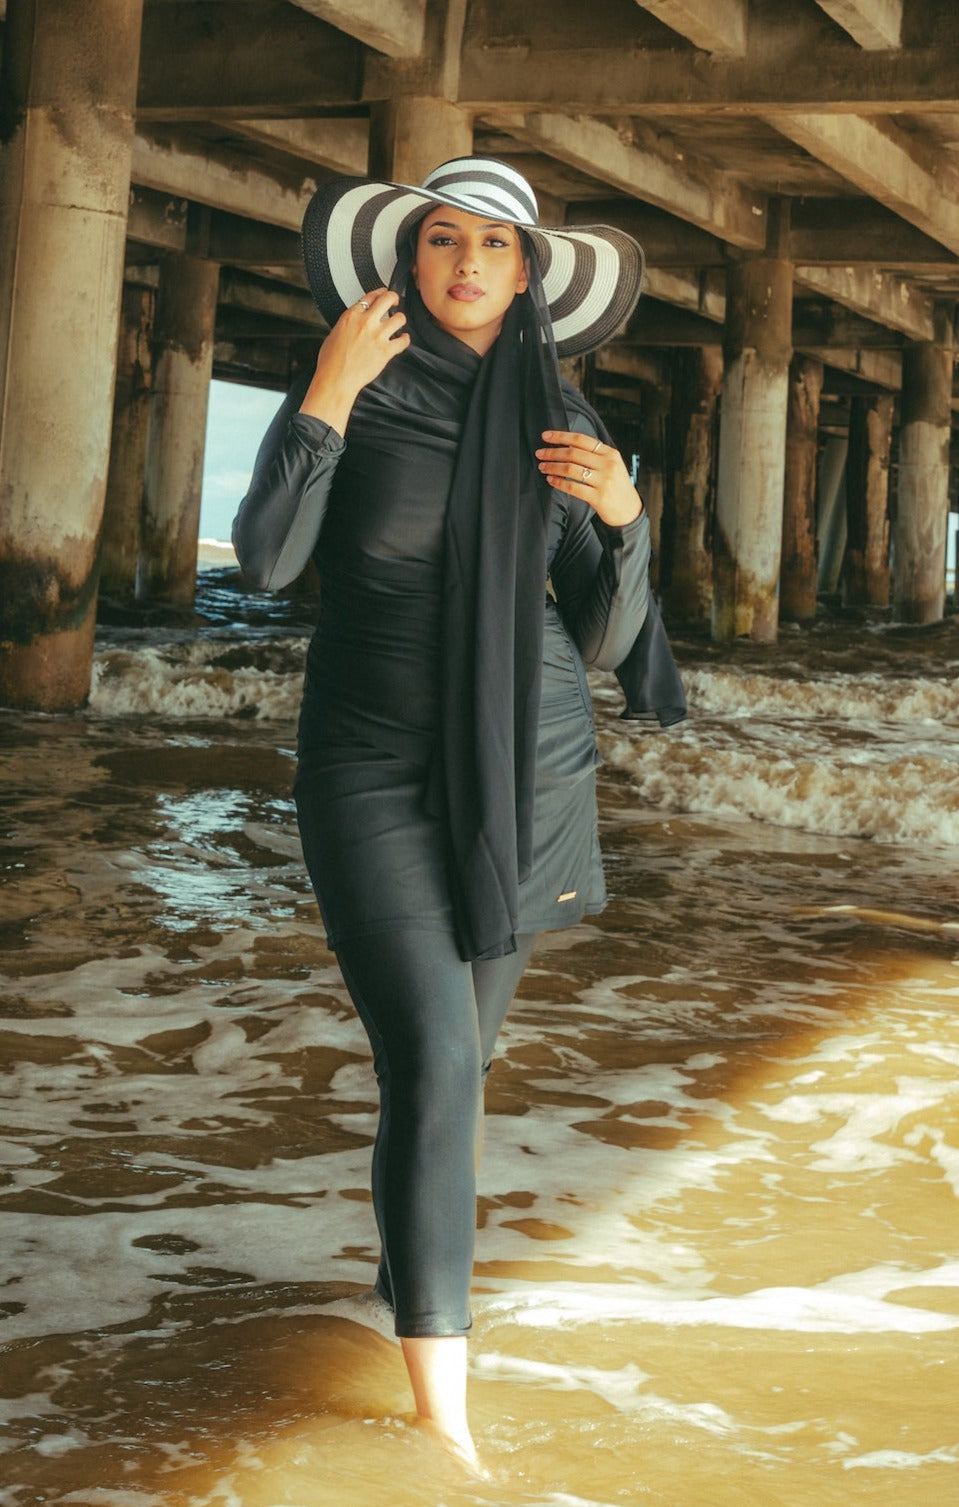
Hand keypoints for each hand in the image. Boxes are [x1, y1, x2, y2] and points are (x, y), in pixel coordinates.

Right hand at [299, 288, 409, 434]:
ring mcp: (377, 336)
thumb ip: (347, 325)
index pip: (370, 296)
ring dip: (401, 320)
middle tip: (395, 302)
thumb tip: (352, 325)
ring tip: (399, 324)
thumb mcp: (334, 334)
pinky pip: (403, 341)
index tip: (383, 294)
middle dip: (394, 298)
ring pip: (400, 318)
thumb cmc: (331, 362)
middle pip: (388, 298)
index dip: (379, 293)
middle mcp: (365, 322)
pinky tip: (403, 340)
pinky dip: (405, 340)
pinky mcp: (386, 351)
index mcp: (351, 316)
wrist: (336, 380)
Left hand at [536, 430, 643, 527]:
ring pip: (571, 469)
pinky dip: (558, 482)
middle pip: (573, 453)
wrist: (629, 510)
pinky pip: (573, 487)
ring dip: (553, 467)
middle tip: (540, 454)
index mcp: (610, 453)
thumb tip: (567, 445)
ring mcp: (604, 481)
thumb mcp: (612, 465)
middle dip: (552, 452)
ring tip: (542, 467)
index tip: (546, 436)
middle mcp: (608, 465)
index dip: (561, 436)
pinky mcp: (599, 497)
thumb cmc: (616, 487)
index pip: (581, 439)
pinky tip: (551, 480)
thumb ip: (595, 455)